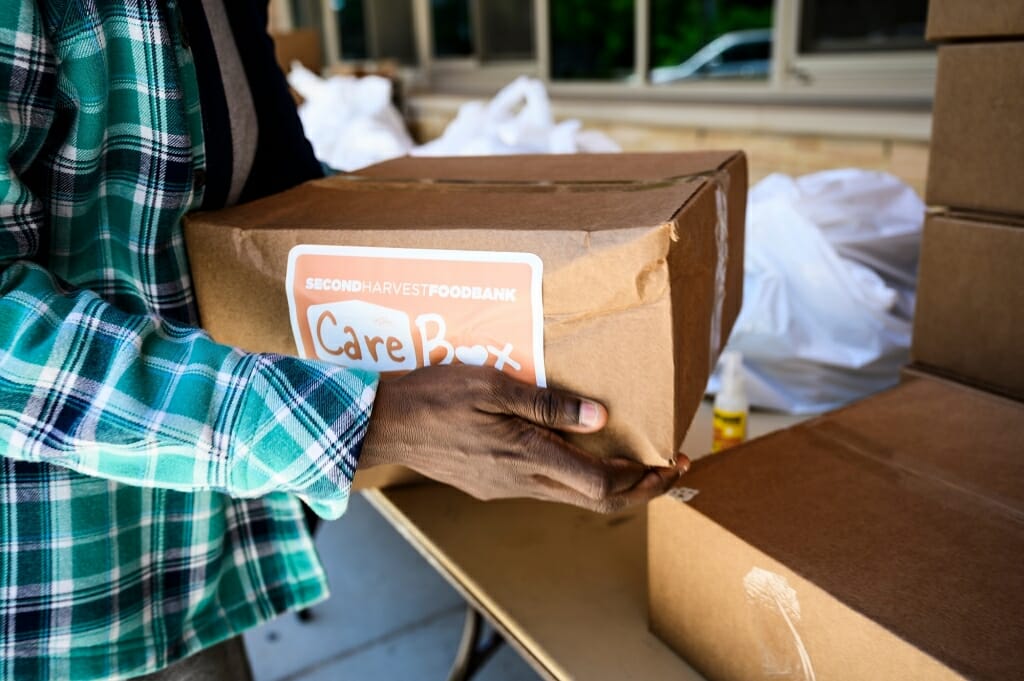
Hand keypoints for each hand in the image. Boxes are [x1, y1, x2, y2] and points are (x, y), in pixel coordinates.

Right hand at [359, 365, 689, 513]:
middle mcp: (522, 482)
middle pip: (598, 500)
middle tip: (669, 466)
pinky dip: (578, 477)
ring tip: (635, 457)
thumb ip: (548, 404)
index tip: (670, 462)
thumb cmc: (435, 396)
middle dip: (641, 487)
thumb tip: (601, 418)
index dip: (645, 480)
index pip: (603, 486)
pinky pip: (547, 488)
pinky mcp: (492, 486)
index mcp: (527, 456)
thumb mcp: (494, 385)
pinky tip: (581, 453)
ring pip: (573, 496)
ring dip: (611, 483)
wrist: (384, 426)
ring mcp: (506, 489)